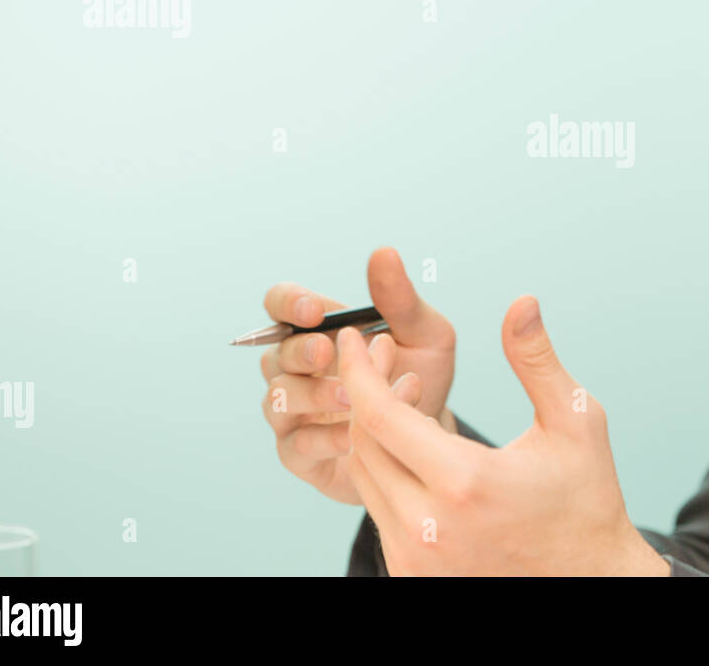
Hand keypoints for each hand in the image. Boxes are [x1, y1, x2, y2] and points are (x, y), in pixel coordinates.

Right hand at [258, 248, 457, 504]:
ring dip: (314, 395)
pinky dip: (324, 439)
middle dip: (300, 351)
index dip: (289, 304)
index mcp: (319, 329)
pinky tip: (354, 435)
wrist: (433, 438)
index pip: (280, 304)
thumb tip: (384, 253)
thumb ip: (401, 300)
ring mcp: (296, 412)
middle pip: (274, 354)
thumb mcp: (425, 335)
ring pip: (278, 399)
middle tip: (329, 353)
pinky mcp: (302, 454)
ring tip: (355, 398)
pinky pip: (294, 445)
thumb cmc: (423, 376)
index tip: (315, 311)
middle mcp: (298, 369)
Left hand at [337, 295, 669, 574]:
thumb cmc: (588, 502)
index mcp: (465, 484)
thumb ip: (537, 361)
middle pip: (362, 444)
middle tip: (382, 357)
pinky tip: (412, 446)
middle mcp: (429, 528)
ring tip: (402, 396)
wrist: (591, 582)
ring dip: (374, 433)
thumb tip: (521, 304)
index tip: (357, 337)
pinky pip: (379, 511)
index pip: (378, 417)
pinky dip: (386, 472)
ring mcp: (417, 559)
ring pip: (365, 479)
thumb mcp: (575, 422)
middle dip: (364, 393)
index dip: (359, 370)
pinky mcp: (413, 577)